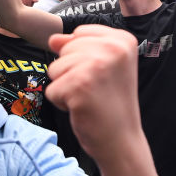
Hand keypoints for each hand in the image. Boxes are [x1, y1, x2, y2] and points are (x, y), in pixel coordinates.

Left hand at [46, 25, 141, 161]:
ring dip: (66, 87)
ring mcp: (96, 65)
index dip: (82, 57)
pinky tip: (83, 109)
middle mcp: (113, 48)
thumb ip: (78, 46)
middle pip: (65, 49)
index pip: (79, 33)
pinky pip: (51, 90)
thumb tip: (52, 39)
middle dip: (72, 72)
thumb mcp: (102, 67)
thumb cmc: (112, 104)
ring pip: (55, 68)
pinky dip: (62, 103)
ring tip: (89, 99)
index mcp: (123, 40)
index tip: (103, 76)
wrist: (122, 141)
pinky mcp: (79, 85)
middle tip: (96, 90)